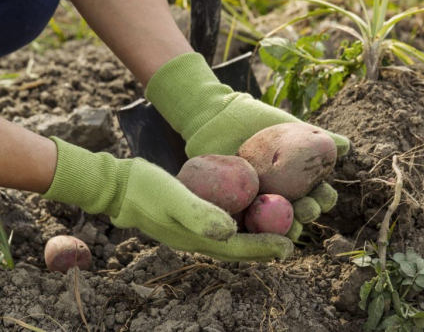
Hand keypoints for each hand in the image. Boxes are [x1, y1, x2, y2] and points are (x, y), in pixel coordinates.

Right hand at [43, 137, 292, 260]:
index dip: (266, 248)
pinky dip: (243, 222)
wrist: (118, 186)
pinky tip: (253, 209)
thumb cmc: (145, 189)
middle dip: (267, 246)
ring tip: (281, 227)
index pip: (239, 248)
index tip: (290, 246)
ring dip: (257, 235)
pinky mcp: (193, 217)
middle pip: (241, 248)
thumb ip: (200, 214)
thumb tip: (231, 231)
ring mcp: (195, 230)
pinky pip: (224, 224)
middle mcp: (200, 239)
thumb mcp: (173, 197)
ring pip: (234, 239)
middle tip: (294, 239)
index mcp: (198, 239)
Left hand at [146, 53, 349, 241]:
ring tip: (289, 227)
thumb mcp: (289, 126)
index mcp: (300, 181)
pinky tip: (261, 231)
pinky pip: (249, 223)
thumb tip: (345, 147)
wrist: (218, 118)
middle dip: (308, 214)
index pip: (319, 195)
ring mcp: (260, 204)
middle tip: (306, 209)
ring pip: (278, 224)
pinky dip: (257, 229)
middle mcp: (283, 196)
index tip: (323, 194)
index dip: (324, 198)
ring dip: (288, 228)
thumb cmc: (257, 120)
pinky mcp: (236, 209)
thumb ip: (318, 136)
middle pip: (302, 212)